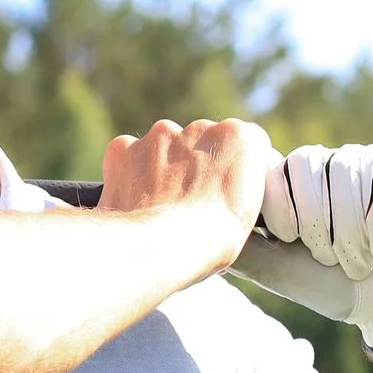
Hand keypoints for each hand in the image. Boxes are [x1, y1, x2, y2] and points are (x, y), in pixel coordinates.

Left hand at [100, 119, 275, 267]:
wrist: (160, 245)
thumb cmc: (210, 238)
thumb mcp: (248, 206)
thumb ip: (237, 179)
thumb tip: (220, 185)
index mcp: (238, 137)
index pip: (238, 142)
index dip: (229, 170)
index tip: (221, 191)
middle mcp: (199, 128)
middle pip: (199, 142)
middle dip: (195, 166)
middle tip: (191, 201)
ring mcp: (159, 135)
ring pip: (163, 147)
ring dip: (163, 168)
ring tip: (162, 204)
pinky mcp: (124, 147)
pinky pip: (128, 155)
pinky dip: (130, 174)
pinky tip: (137, 200)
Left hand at [228, 142, 372, 352]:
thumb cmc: (330, 286)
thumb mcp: (273, 267)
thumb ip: (239, 240)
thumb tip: (194, 222)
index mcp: (293, 182)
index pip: (272, 167)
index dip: (278, 203)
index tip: (287, 239)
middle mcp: (326, 165)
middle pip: (307, 162)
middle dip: (315, 217)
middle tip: (325, 256)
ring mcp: (365, 162)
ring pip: (345, 169)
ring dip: (350, 224)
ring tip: (358, 260)